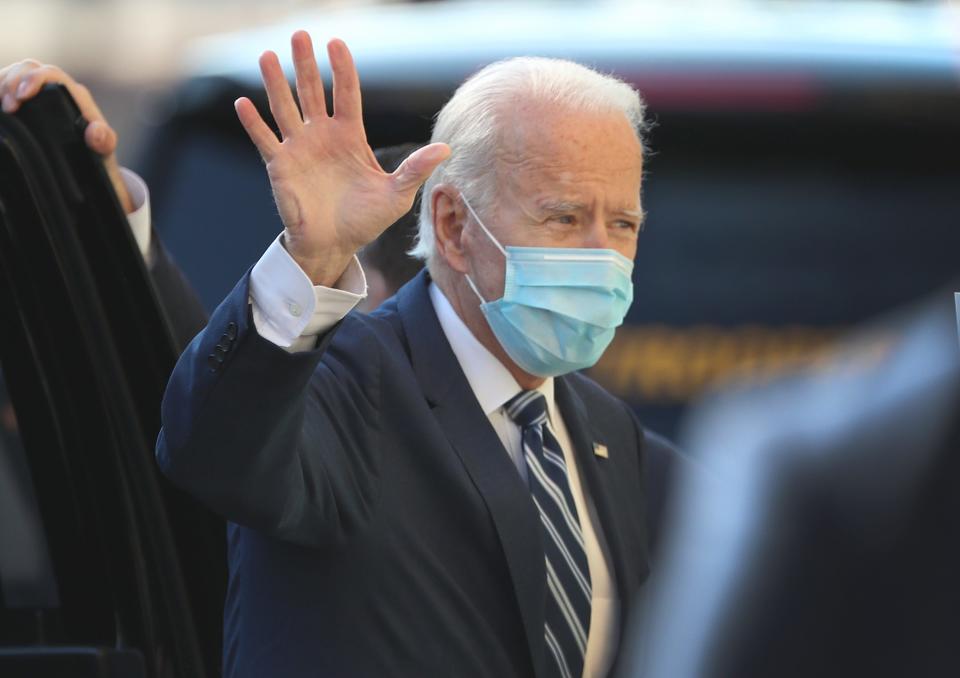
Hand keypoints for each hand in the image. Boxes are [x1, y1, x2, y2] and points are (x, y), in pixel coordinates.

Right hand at [0, 60, 133, 213]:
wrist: (87, 161)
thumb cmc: (96, 150)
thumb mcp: (104, 148)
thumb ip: (105, 140)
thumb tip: (95, 132)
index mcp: (72, 93)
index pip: (50, 74)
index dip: (34, 79)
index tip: (22, 96)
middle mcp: (53, 87)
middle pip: (26, 69)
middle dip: (12, 82)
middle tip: (7, 107)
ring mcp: (36, 93)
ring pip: (12, 74)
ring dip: (1, 85)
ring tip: (0, 107)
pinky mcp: (23, 102)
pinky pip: (5, 88)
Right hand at [235, 31, 449, 286]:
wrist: (335, 246)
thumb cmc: (365, 220)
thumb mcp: (397, 194)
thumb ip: (416, 169)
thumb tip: (445, 148)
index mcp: (350, 137)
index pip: (347, 94)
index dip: (342, 69)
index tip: (337, 43)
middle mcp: (322, 136)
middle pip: (312, 92)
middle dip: (306, 64)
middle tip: (300, 35)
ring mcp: (299, 149)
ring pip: (285, 108)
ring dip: (276, 83)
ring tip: (267, 56)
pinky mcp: (280, 166)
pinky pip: (264, 140)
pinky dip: (253, 123)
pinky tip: (243, 103)